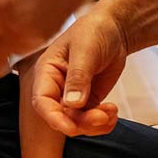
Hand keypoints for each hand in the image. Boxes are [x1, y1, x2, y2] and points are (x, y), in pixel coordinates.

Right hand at [32, 13, 126, 137]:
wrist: (115, 29)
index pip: (42, 101)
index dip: (54, 117)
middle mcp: (56, 87)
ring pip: (77, 122)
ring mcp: (72, 96)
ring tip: (111, 112)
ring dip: (94, 124)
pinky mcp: (88, 100)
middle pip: (61, 116)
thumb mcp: (86, 51)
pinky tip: (113, 111)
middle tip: (103, 116)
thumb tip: (72, 104)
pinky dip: (103, 122)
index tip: (71, 127)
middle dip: (81, 122)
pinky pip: (91, 120)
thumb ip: (78, 77)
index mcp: (47, 72)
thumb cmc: (94, 31)